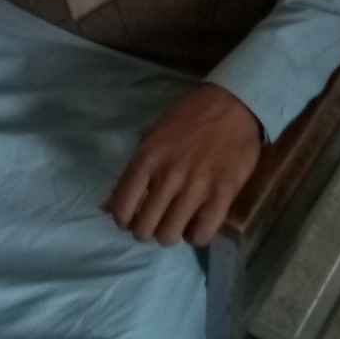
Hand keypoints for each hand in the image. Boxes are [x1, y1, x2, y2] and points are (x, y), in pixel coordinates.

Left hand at [105, 84, 260, 247]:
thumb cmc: (189, 116)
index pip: (121, 208)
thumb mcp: (153, 134)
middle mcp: (168, 175)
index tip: (132, 218)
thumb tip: (107, 205)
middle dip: (146, 230)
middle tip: (156, 221)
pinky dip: (196, 236)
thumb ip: (134, 170)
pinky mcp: (223, 192)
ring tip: (177, 223)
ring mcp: (197, 185)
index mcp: (148, 157)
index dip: (124, 220)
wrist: (232, 102)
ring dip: (170, 234)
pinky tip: (197, 224)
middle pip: (144, 229)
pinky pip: (202, 234)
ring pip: (170, 236)